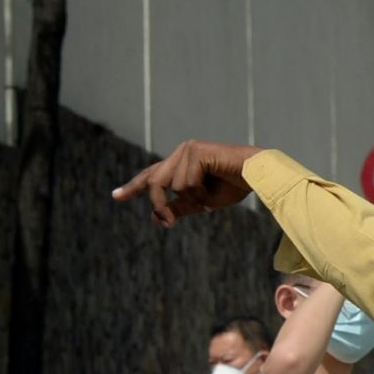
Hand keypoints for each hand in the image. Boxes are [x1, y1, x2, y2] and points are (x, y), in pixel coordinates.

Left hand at [112, 140, 262, 225]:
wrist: (256, 174)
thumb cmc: (234, 185)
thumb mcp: (202, 201)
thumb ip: (179, 207)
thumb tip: (156, 219)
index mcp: (180, 163)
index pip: (152, 176)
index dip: (134, 187)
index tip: (116, 197)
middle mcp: (180, 152)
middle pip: (155, 182)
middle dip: (160, 204)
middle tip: (169, 223)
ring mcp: (187, 149)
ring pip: (173, 186)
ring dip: (193, 198)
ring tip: (212, 194)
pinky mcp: (195, 151)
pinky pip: (187, 182)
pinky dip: (200, 192)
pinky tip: (215, 185)